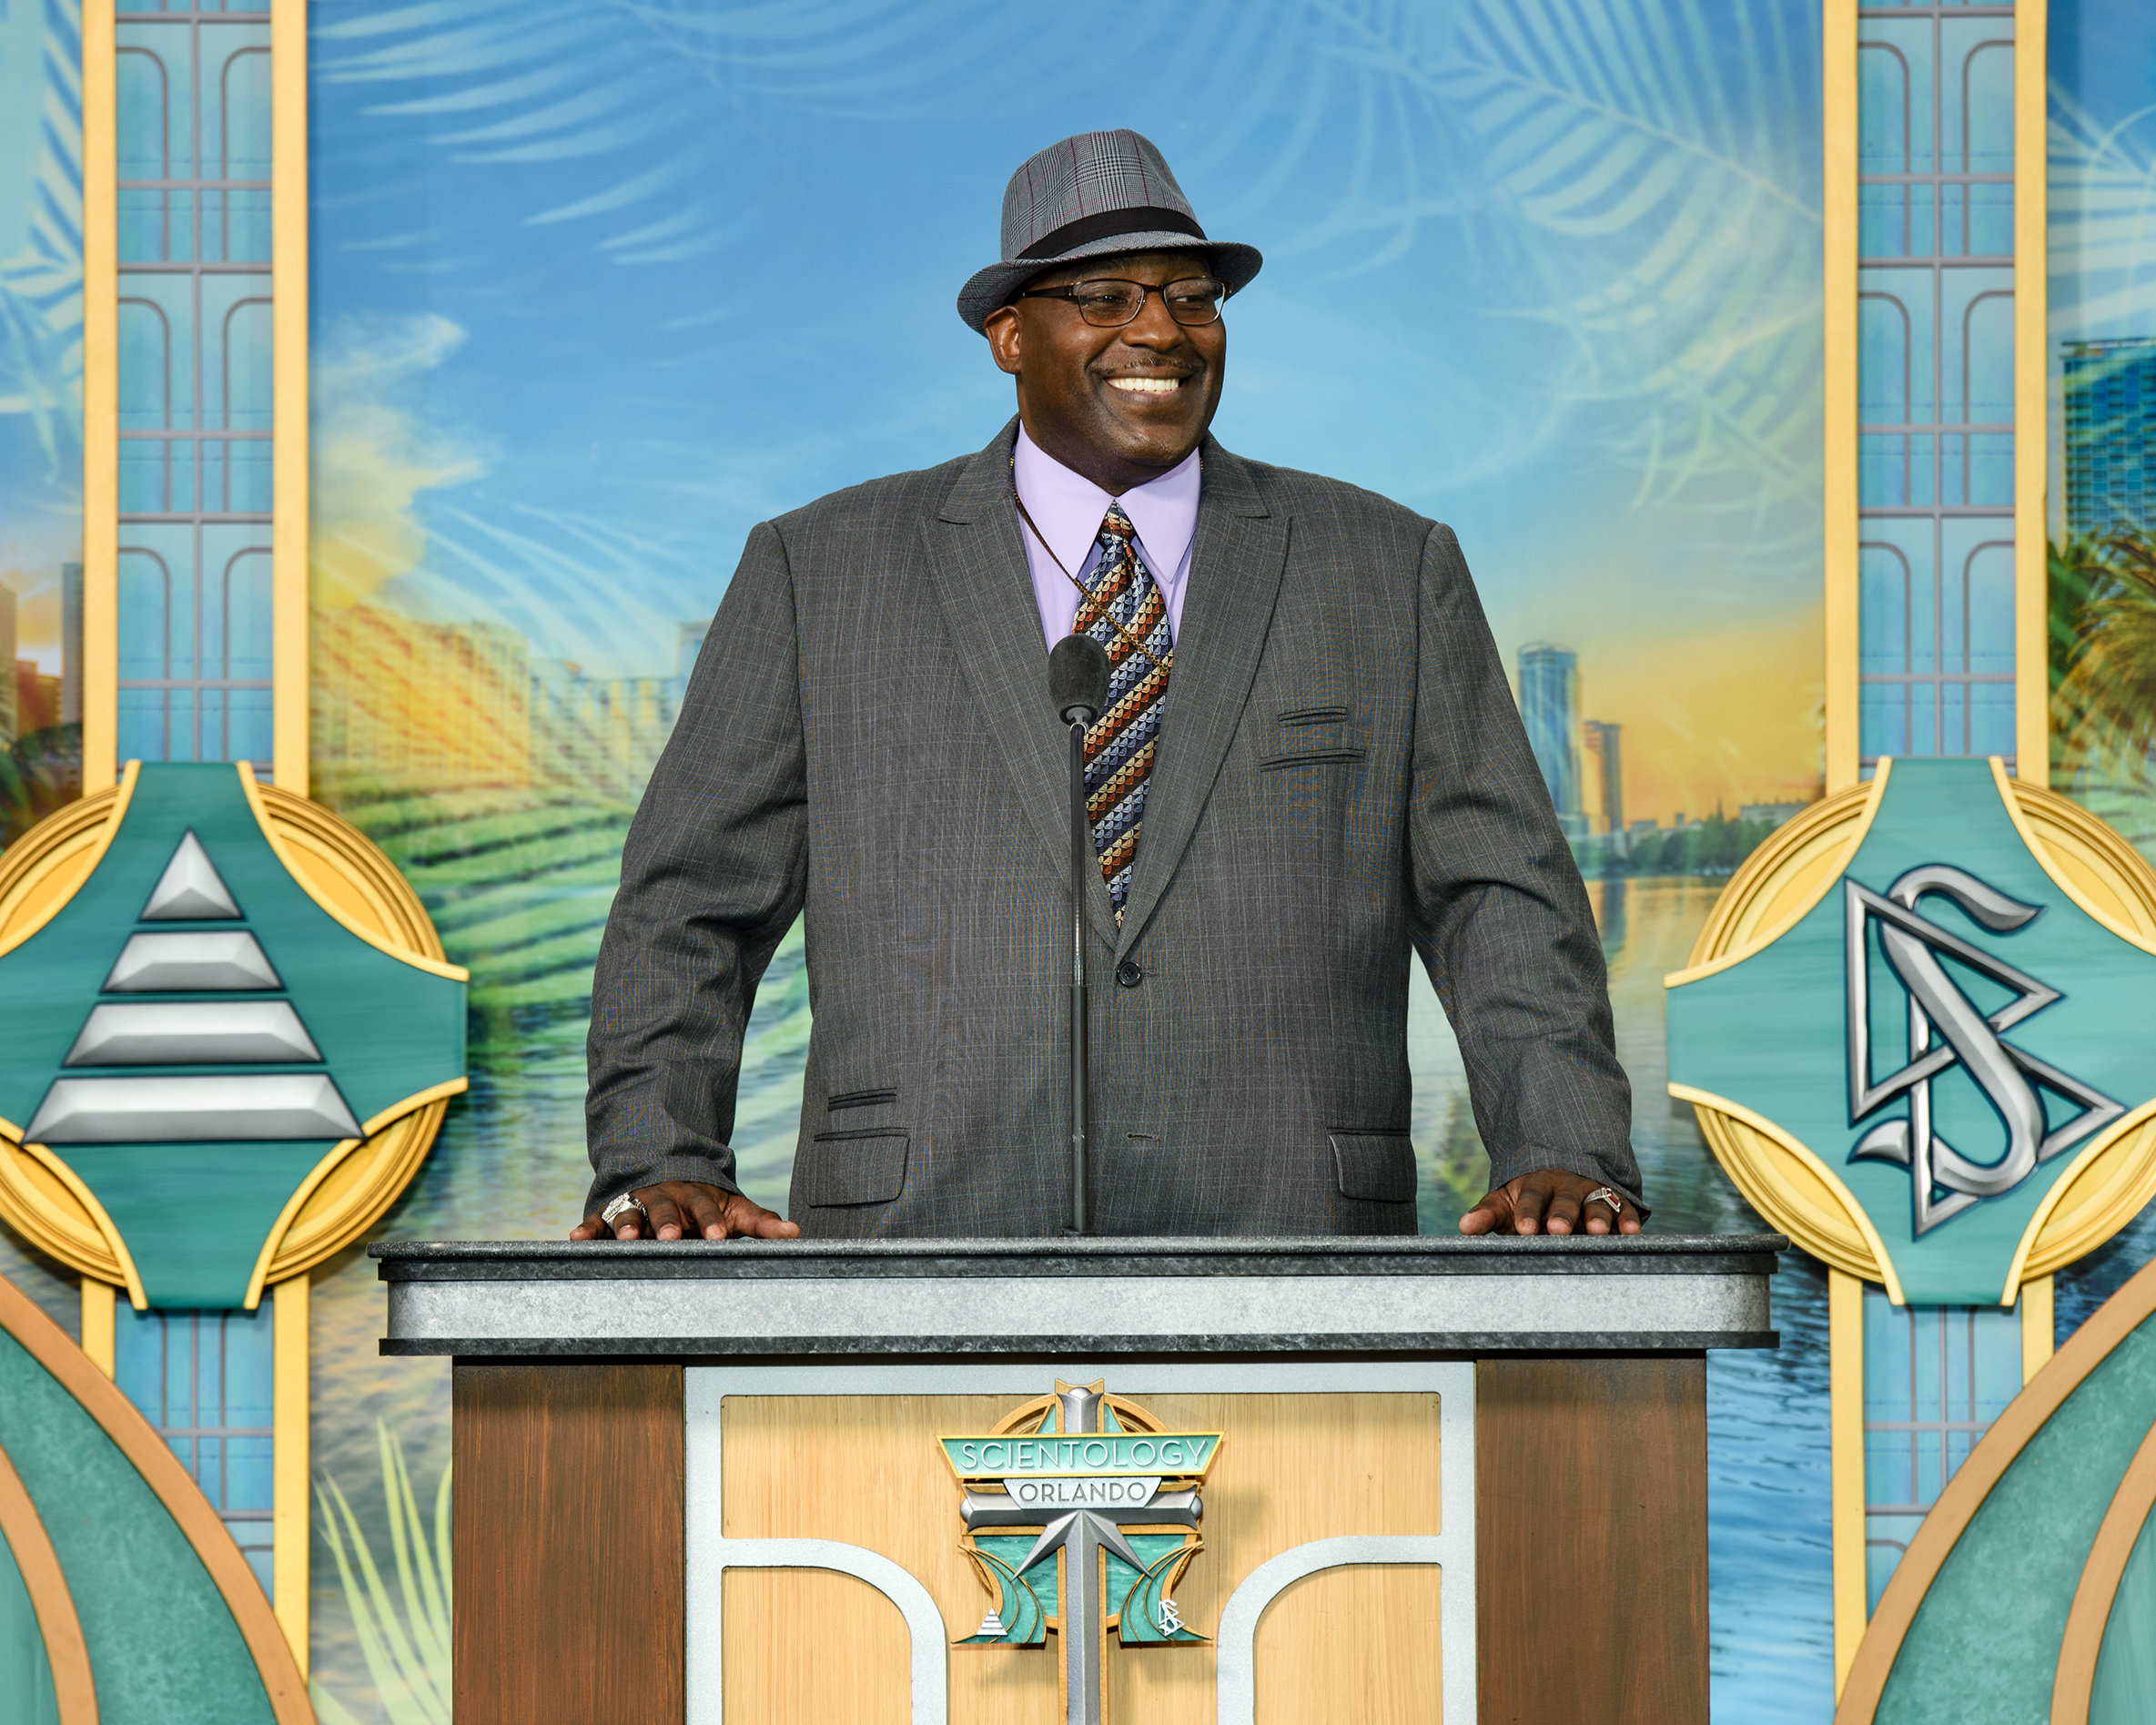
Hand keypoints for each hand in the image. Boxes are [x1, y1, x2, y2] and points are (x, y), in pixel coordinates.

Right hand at [570, 1181, 800, 1241]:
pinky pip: (598, 1218)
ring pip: (633, 1210)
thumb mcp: (735, 1208)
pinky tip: (575, 1239)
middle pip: (670, 1207)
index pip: (710, 1209)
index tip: (718, 1237)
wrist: (667, 1169)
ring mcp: (640, 1201)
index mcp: (701, 1197)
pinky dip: (588, 1228)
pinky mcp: (614, 1210)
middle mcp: (669, 1196)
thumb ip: (761, 1222)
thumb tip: (797, 1232)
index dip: (713, 1222)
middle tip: (672, 1237)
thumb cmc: (707, 1204)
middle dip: (670, 1222)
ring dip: (630, 1222)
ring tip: (628, 1236)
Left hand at [1458, 1169, 1641, 1236]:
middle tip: (1558, 1230)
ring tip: (1598, 1231)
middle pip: (1565, 1199)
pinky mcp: (1617, 1203)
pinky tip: (1632, 1232)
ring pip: (1597, 1202)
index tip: (1524, 1229)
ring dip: (1598, 1216)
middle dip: (1562, 1214)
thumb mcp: (1506, 1203)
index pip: (1530, 1197)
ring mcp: (1593, 1193)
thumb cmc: (1528, 1199)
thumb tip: (1463, 1226)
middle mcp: (1566, 1187)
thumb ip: (1487, 1214)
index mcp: (1536, 1186)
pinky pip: (1625, 1209)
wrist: (1562, 1174)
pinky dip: (1629, 1219)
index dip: (1527, 1212)